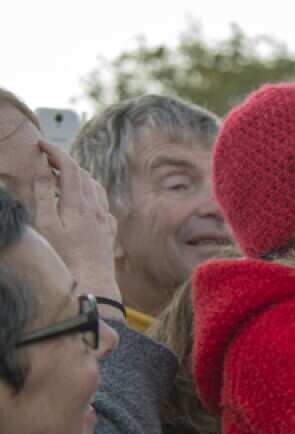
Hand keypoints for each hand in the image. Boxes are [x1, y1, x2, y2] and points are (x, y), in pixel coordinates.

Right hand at [31, 141, 122, 320]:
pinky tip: (81, 200)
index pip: (69, 166)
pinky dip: (89, 194)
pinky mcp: (109, 230)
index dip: (54, 151)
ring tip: (60, 175)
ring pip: (95, 188)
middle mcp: (96, 208)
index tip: (39, 144)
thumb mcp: (46, 224)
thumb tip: (42, 169)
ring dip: (78, 177)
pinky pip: (102, 204)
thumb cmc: (64, 256)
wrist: (92, 282)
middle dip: (63, 161)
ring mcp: (104, 219)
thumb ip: (44, 194)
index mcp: (79, 203)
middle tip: (45, 158)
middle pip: (82, 174)